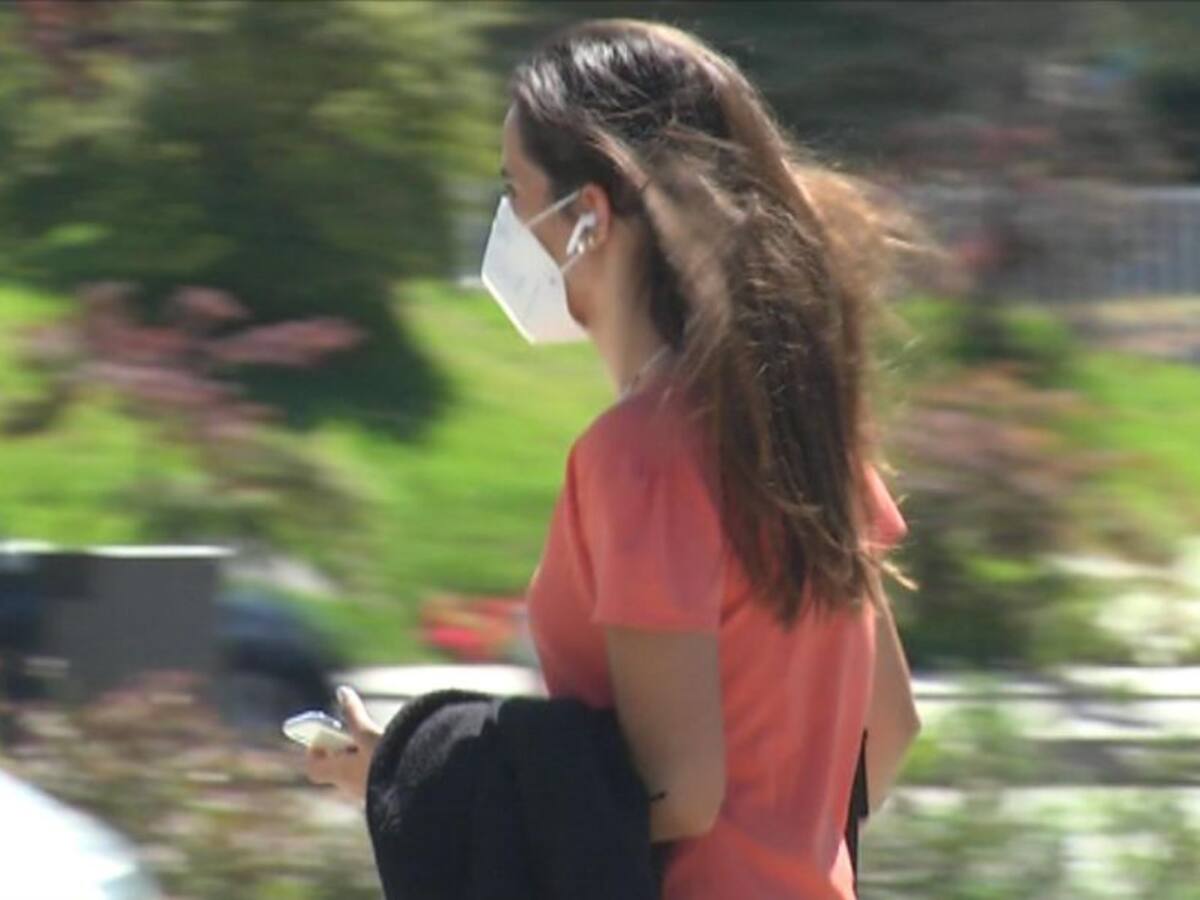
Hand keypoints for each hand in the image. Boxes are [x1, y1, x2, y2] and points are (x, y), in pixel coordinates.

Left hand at [304, 685, 383, 803]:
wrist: (414, 789)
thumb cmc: (385, 762)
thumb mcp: (368, 732)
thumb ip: (354, 713)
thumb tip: (342, 692)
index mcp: (339, 772)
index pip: (314, 767)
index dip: (315, 750)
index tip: (325, 734)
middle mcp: (350, 786)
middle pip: (337, 766)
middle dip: (344, 749)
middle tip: (358, 732)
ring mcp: (367, 793)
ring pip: (357, 772)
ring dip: (363, 757)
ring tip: (379, 742)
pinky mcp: (384, 796)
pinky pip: (374, 779)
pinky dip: (378, 767)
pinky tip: (394, 756)